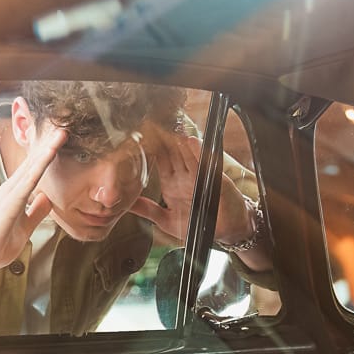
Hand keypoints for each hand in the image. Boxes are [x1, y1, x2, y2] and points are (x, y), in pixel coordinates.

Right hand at [0, 126, 63, 276]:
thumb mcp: (25, 226)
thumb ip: (36, 211)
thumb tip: (47, 198)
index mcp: (16, 194)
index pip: (35, 169)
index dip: (49, 154)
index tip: (62, 140)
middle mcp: (12, 188)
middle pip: (34, 161)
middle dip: (49, 144)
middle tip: (65, 125)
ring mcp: (10, 193)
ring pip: (32, 166)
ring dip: (47, 148)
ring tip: (61, 132)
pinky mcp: (10, 201)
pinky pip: (29, 180)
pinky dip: (40, 165)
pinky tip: (50, 153)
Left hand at [130, 129, 253, 246]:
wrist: (226, 231)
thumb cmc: (198, 225)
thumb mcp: (167, 221)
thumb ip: (148, 210)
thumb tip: (127, 203)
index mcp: (171, 184)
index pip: (160, 160)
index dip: (151, 148)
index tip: (140, 134)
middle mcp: (184, 177)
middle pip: (172, 152)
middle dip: (163, 137)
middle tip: (152, 122)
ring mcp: (199, 176)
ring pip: (187, 153)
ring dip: (178, 140)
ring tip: (168, 126)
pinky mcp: (214, 180)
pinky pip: (205, 164)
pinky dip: (198, 153)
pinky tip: (191, 142)